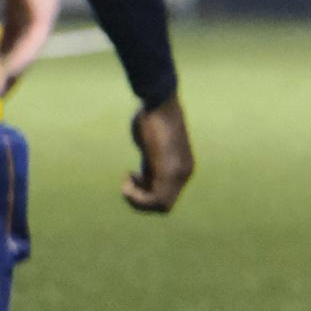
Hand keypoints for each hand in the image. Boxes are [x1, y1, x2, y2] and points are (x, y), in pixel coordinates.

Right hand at [122, 95, 195, 213]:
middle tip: (128, 180)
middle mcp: (184, 174)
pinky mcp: (168, 171)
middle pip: (163, 206)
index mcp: (183, 169)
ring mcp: (178, 174)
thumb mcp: (153, 148)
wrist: (159, 104)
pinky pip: (155, 201)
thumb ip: (153, 164)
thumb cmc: (152, 120)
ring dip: (136, 200)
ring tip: (126, 179)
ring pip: (159, 207)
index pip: (166, 197)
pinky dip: (136, 197)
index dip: (145, 194)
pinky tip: (127, 176)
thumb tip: (146, 177)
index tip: (133, 174)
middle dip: (139, 200)